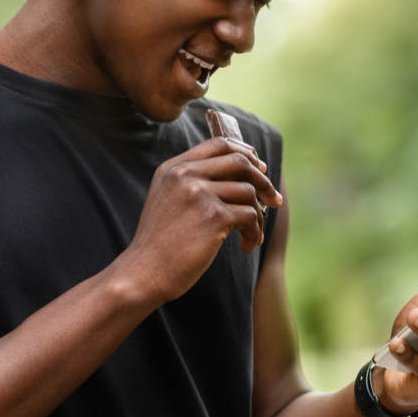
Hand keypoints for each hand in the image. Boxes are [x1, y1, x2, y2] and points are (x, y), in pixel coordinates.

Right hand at [120, 137, 282, 306]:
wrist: (144, 272)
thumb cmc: (159, 243)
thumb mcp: (167, 200)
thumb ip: (192, 182)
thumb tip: (240, 173)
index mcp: (173, 167)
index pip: (218, 144)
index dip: (245, 154)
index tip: (260, 169)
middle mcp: (186, 175)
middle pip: (240, 162)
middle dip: (263, 181)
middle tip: (274, 200)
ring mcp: (199, 194)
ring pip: (248, 192)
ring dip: (258, 216)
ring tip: (252, 235)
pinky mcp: (213, 217)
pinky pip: (250, 216)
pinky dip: (254, 233)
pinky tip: (246, 246)